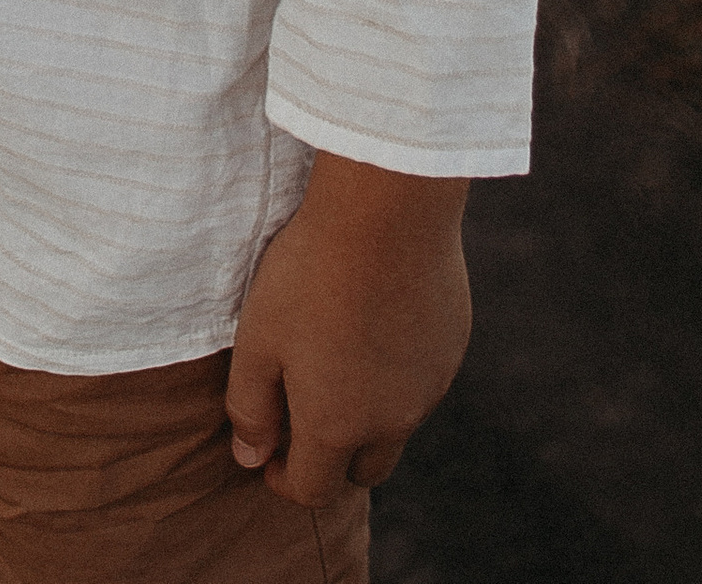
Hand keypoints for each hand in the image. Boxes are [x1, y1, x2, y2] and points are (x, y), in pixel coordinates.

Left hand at [226, 152, 470, 504]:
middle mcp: (392, 421)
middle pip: (363, 469)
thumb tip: (250, 457)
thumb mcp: (257, 338)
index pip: (312, 489)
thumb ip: (250, 406)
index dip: (284, 478)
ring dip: (367, 413)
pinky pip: (421, 380)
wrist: (385, 213)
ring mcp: (428, 387)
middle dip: (331, 457)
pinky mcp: (451, 348)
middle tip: (303, 414)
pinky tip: (374, 322)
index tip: (268, 454)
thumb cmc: (309, 274)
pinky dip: (396, 372)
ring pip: (396, 424)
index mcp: (338, 426)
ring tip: (336, 358)